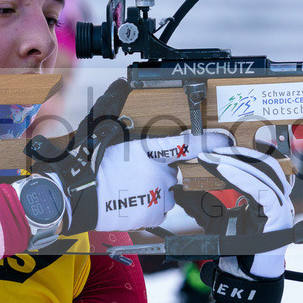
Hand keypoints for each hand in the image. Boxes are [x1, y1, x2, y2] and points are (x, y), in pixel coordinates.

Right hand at [91, 131, 232, 232]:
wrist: (79, 196)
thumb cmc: (90, 165)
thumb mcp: (106, 135)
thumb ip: (122, 119)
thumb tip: (122, 88)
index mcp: (148, 150)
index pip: (185, 144)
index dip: (207, 142)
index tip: (224, 140)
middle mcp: (158, 173)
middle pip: (172, 174)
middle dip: (160, 175)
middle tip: (135, 176)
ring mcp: (157, 195)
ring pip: (167, 194)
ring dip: (155, 193)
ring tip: (131, 192)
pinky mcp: (152, 214)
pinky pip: (159, 211)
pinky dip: (149, 209)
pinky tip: (131, 204)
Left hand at [197, 145, 293, 278]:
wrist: (243, 279)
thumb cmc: (233, 252)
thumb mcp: (212, 222)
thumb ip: (199, 206)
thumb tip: (177, 191)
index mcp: (266, 198)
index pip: (258, 167)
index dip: (238, 156)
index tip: (212, 152)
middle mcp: (278, 200)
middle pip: (265, 164)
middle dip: (238, 154)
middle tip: (211, 152)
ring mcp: (282, 208)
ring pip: (267, 173)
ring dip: (239, 163)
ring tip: (215, 160)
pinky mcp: (279, 218)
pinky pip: (265, 192)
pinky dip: (244, 179)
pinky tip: (225, 172)